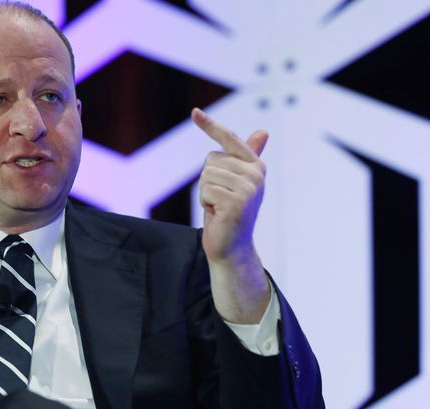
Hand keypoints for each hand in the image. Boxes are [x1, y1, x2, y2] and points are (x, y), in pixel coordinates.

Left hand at [191, 108, 269, 322]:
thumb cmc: (229, 213)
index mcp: (256, 166)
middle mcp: (256, 174)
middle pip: (211, 159)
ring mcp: (248, 188)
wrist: (231, 246)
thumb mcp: (235, 182)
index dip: (211, 126)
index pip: (230, 139)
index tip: (194, 112)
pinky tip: (217, 214)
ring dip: (205, 193)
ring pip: (206, 175)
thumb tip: (263, 131)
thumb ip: (246, 156)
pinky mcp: (237, 202)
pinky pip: (205, 190)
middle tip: (219, 200)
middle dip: (207, 181)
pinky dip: (205, 204)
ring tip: (218, 207)